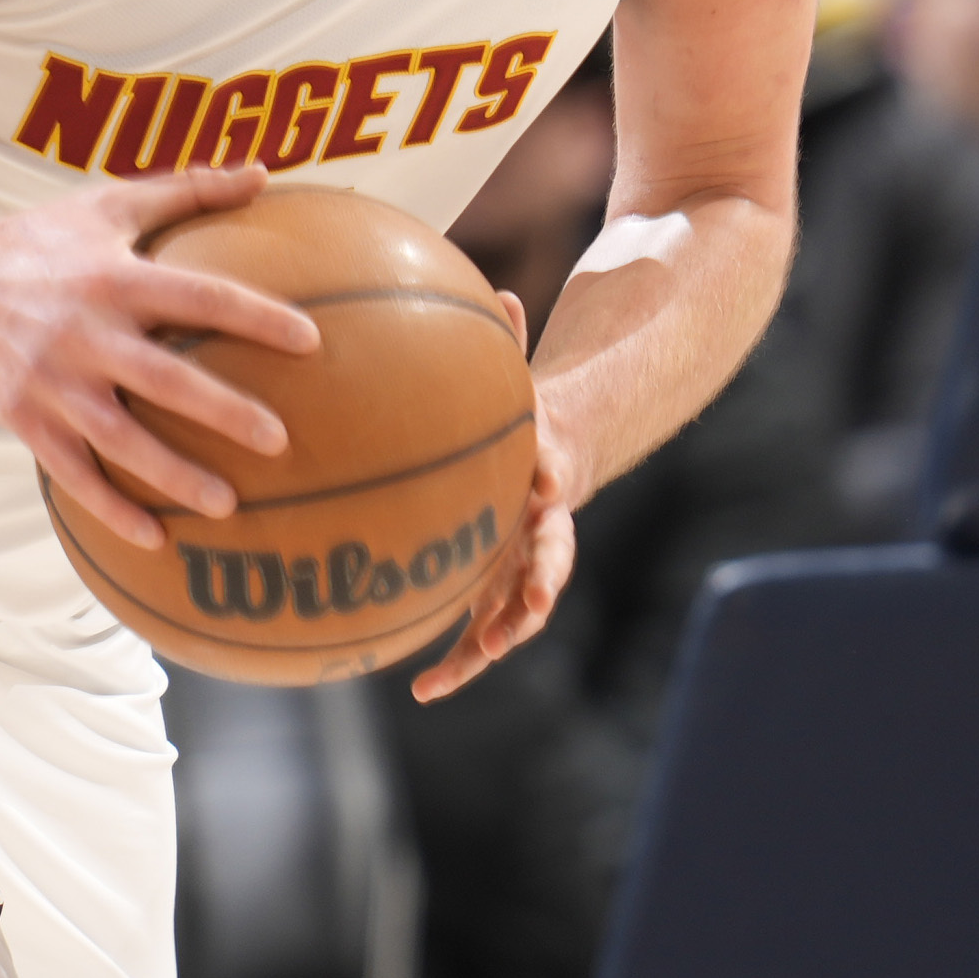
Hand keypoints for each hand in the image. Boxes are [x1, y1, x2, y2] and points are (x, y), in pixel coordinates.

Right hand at [0, 164, 324, 551]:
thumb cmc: (40, 239)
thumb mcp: (107, 202)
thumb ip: (188, 188)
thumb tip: (263, 173)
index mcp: (112, 277)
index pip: (198, 296)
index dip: (256, 317)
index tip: (311, 341)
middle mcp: (83, 331)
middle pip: (164, 378)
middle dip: (223, 412)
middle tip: (280, 441)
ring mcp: (50, 382)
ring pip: (119, 439)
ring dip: (174, 475)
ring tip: (229, 505)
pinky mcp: (23, 418)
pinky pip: (73, 473)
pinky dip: (111, 508)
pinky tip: (156, 538)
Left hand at [409, 319, 582, 702]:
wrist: (550, 467)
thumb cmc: (526, 418)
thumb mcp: (522, 381)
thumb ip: (512, 342)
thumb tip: (499, 286)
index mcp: (550, 481)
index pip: (559, 480)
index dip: (555, 478)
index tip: (550, 480)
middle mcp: (543, 532)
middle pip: (552, 561)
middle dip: (543, 584)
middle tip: (534, 606)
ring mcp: (522, 569)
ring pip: (517, 613)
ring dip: (493, 642)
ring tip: (460, 670)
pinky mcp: (497, 595)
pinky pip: (477, 633)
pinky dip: (457, 664)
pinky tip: (419, 691)